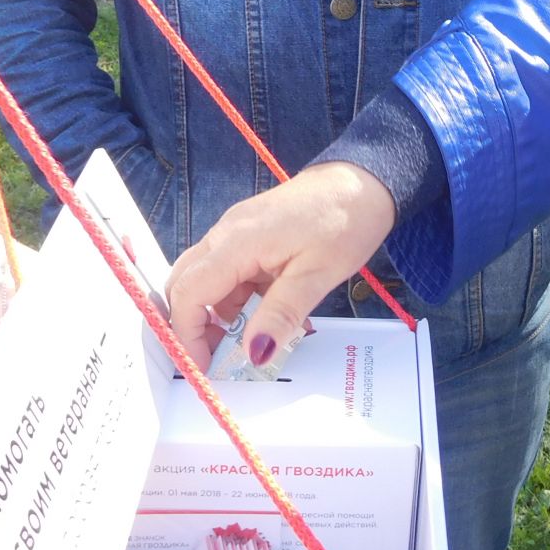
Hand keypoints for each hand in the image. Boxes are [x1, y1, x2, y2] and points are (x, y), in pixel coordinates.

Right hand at [164, 162, 395, 366]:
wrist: (364, 183)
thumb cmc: (345, 222)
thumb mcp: (317, 275)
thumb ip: (280, 315)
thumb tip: (254, 354)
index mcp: (237, 242)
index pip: (188, 293)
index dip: (187, 334)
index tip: (203, 366)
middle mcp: (226, 233)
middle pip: (185, 285)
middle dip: (194, 326)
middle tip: (219, 358)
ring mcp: (235, 231)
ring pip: (207, 281)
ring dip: (219, 314)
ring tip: (250, 341)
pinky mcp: (250, 234)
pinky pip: (229, 272)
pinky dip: (238, 299)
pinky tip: (266, 314)